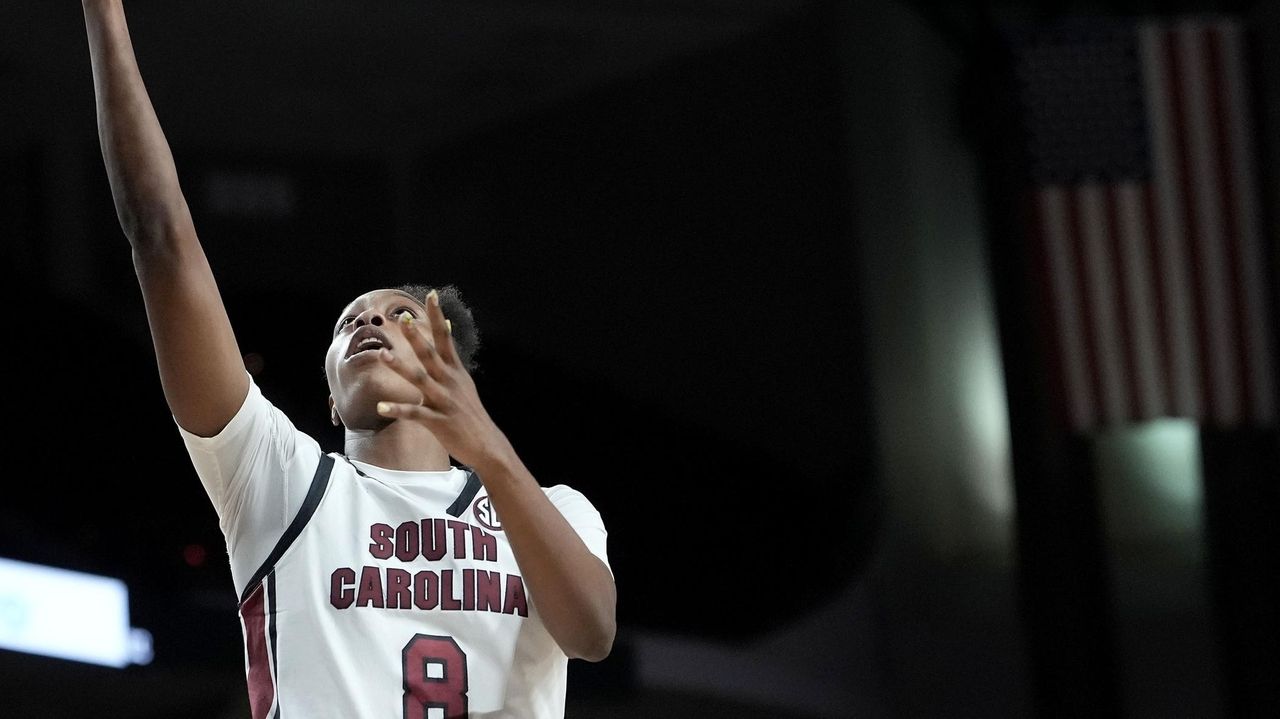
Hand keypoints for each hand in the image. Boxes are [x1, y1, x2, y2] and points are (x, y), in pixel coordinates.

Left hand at [375, 290, 512, 470]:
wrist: (487, 444)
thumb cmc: (470, 413)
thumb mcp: (463, 382)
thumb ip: (450, 359)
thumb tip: (446, 330)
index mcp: (455, 372)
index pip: (446, 338)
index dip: (438, 317)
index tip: (433, 295)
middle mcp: (449, 382)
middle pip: (431, 354)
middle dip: (417, 336)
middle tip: (404, 318)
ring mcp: (443, 401)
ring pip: (419, 380)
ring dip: (400, 367)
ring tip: (383, 354)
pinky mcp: (438, 421)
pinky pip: (414, 414)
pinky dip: (397, 410)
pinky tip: (381, 407)